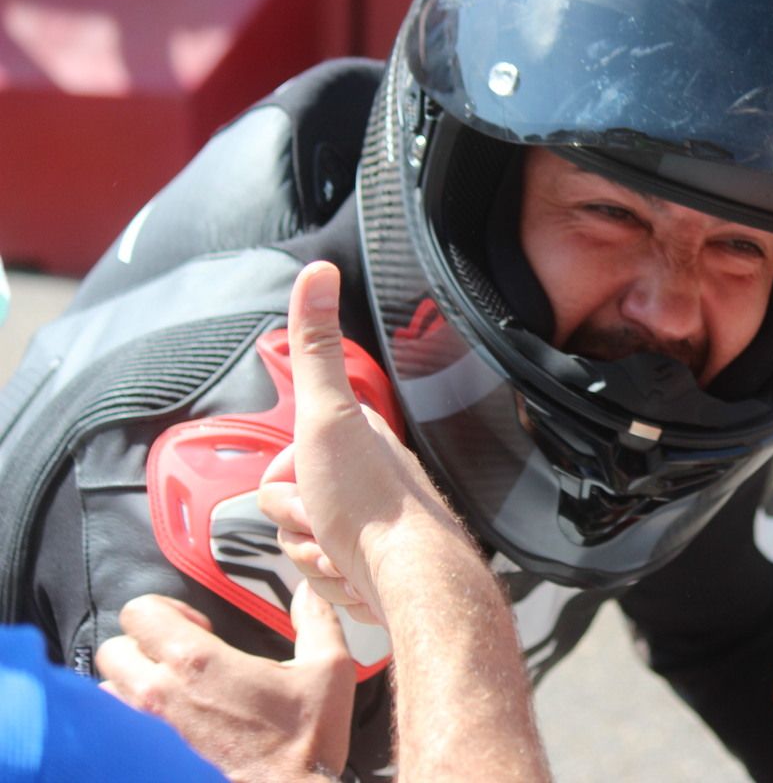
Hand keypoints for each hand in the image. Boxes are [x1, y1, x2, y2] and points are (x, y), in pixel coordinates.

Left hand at [97, 586, 354, 781]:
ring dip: (134, 681)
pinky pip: (116, 727)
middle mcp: (161, 694)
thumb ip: (318, 621)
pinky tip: (171, 721)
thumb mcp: (329, 670)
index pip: (140, 612)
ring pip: (108, 689)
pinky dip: (132, 717)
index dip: (167, 609)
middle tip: (182, 654)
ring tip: (174, 687)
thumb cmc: (303, 741)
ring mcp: (149, 732)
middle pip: (112, 649)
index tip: (200, 625)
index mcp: (199, 662)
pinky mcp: (149, 759)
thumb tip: (309, 590)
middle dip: (143, 643)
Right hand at [258, 261, 465, 625]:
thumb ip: (315, 346)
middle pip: (288, 511)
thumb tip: (318, 269)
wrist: (409, 581)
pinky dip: (336, 586)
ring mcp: (370, 528)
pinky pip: (327, 584)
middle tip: (330, 522)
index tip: (309, 486)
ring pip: (303, 549)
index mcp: (359, 439)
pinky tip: (359, 578)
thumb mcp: (328, 415)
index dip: (282, 485)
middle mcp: (368, 479)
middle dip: (298, 527)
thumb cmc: (368, 501)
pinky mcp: (372, 570)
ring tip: (347, 552)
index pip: (280, 468)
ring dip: (315, 559)